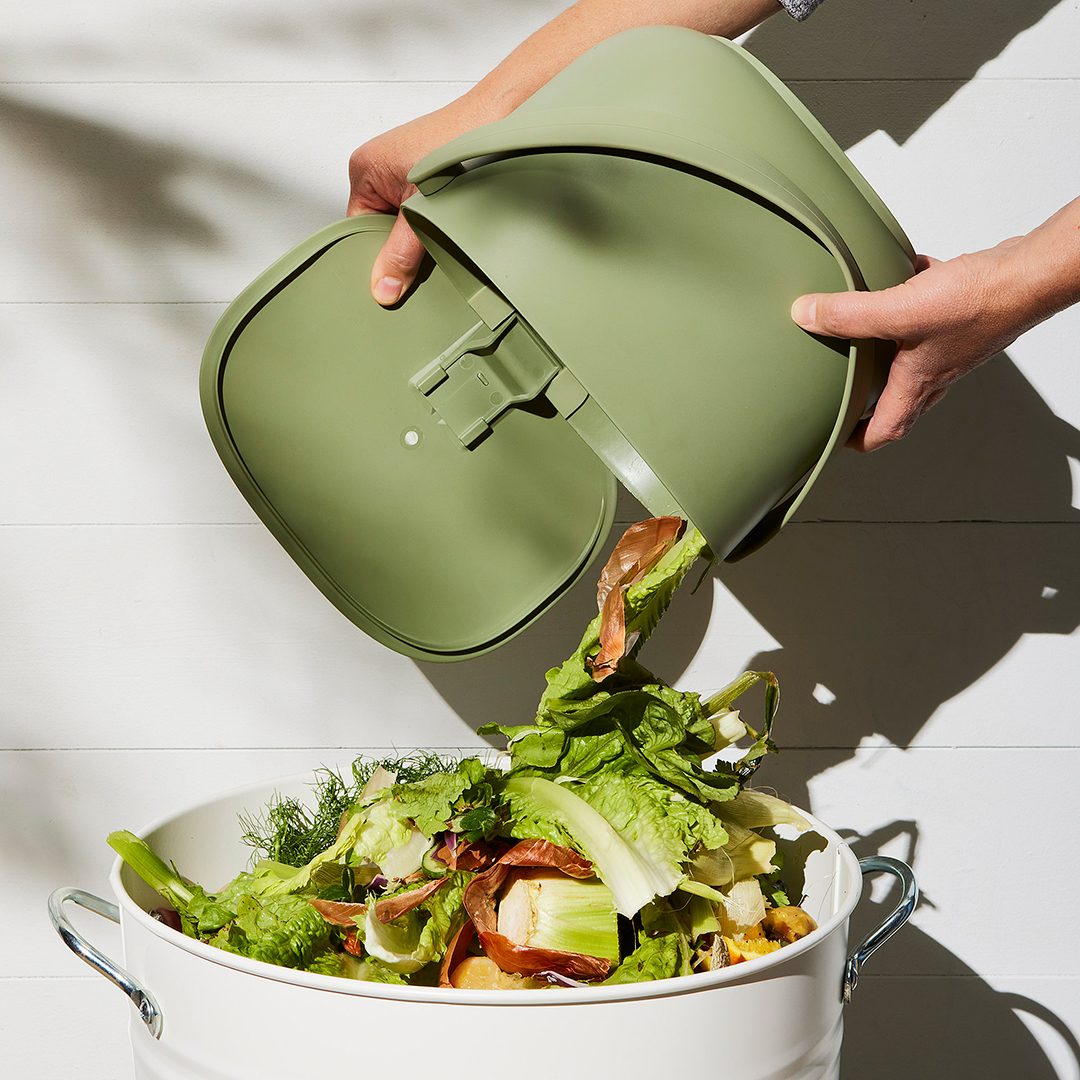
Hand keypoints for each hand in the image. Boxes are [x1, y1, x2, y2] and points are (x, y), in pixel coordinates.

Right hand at [347, 98, 491, 305]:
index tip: (393, 275)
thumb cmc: (458, 141)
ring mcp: (400, 167)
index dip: (376, 254)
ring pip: (401, 219)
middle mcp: (377, 166)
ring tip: (437, 229)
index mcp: (364, 170)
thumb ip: (402, 253)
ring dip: (418, 230)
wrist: (496, 116)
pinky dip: (430, 218)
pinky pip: (416, 206)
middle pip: (380, 226)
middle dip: (399, 243)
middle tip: (420, 254)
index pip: (359, 229)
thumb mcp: (422, 210)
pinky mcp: (422, 170)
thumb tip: (383, 288)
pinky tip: (445, 220)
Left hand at [790, 242, 1040, 451]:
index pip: (887, 430)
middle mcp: (938, 369)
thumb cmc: (979, 302)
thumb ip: (849, 315)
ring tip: (866, 337)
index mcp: (919, 382)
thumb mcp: (900, 310)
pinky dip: (914, 301)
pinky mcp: (964, 315)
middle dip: (873, 401)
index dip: (860, 440)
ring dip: (891, 350)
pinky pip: (932, 314)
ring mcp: (954, 343)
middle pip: (902, 398)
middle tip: (849, 394)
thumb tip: (806, 314)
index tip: (839, 439)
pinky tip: (901, 277)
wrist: (1030, 274)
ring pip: (916, 356)